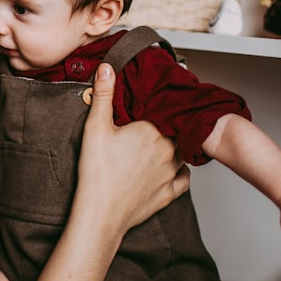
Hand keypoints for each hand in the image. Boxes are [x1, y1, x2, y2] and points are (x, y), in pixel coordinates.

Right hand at [75, 63, 188, 232]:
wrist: (100, 213)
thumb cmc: (96, 172)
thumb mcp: (95, 127)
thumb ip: (104, 95)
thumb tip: (108, 68)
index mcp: (152, 131)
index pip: (165, 111)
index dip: (161, 107)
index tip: (154, 105)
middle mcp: (168, 151)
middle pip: (176, 131)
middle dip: (168, 126)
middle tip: (156, 123)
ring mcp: (170, 174)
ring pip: (183, 154)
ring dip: (177, 147)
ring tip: (164, 143)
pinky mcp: (168, 194)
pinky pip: (184, 180)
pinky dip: (182, 173)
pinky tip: (173, 169)